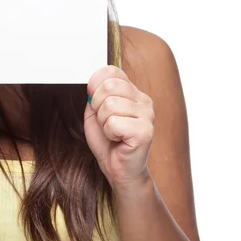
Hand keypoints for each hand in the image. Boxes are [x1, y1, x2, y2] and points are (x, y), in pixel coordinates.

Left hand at [84, 65, 154, 190]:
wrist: (120, 170)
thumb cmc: (108, 142)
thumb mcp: (95, 112)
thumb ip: (94, 94)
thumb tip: (94, 84)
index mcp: (133, 92)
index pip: (111, 71)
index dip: (95, 84)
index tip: (95, 102)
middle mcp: (143, 100)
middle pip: (109, 86)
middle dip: (97, 106)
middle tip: (104, 121)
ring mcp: (147, 115)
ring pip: (109, 105)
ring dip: (103, 122)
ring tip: (112, 132)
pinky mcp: (145, 131)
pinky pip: (114, 123)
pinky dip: (109, 133)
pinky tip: (118, 139)